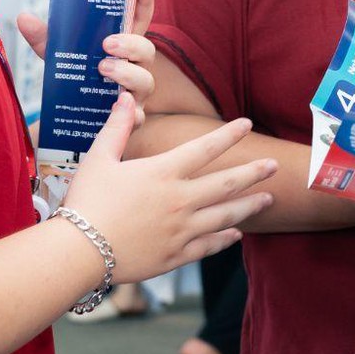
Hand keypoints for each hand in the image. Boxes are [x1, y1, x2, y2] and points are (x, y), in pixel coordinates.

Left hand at [19, 0, 158, 120]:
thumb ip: (45, 38)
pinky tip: (114, 105)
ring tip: (103, 69)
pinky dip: (129, 112)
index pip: (139, 21)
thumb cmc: (77, 80)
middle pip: (147, 50)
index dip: (144, 1)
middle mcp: (135, 68)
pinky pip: (138, 116)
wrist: (75, 121)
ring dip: (127, 74)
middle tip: (108, 44)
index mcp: (122, 47)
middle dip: (131, 44)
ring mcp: (136, 94)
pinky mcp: (132, 119)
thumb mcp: (60, 56)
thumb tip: (23, 18)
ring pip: (146, 81)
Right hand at [62, 93, 274, 282]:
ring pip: (226, 216)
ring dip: (250, 206)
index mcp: (163, 173)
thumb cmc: (85, 202)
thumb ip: (118, 128)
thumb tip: (129, 97)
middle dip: (254, 172)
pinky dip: (226, 239)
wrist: (78, 253)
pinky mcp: (176, 256)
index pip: (205, 148)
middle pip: (227, 183)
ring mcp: (181, 230)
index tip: (247, 124)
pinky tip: (237, 234)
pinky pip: (209, 246)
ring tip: (269, 199)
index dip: (228, 134)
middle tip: (275, 165)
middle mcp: (179, 200)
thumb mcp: (98, 159)